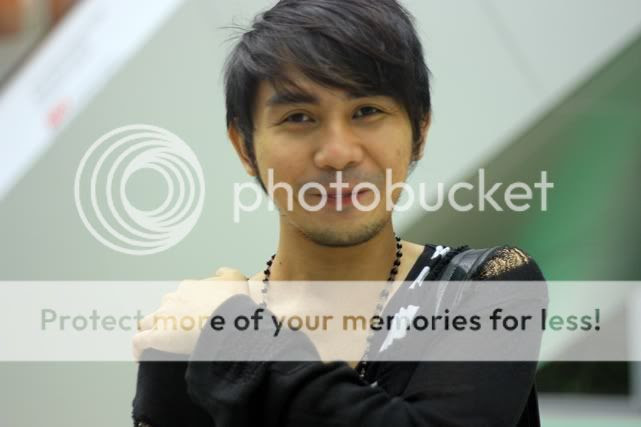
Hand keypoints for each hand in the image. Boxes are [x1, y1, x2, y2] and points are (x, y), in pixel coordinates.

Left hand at [132, 267, 248, 359]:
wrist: (228, 322)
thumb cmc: (233, 305)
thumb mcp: (236, 280)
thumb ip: (226, 274)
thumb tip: (219, 272)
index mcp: (189, 288)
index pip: (179, 297)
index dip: (184, 309)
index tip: (191, 319)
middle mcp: (173, 299)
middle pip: (163, 308)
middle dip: (168, 318)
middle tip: (180, 332)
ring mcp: (163, 317)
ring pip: (148, 322)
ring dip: (152, 330)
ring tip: (158, 344)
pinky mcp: (157, 336)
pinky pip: (139, 342)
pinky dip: (138, 349)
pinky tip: (140, 357)